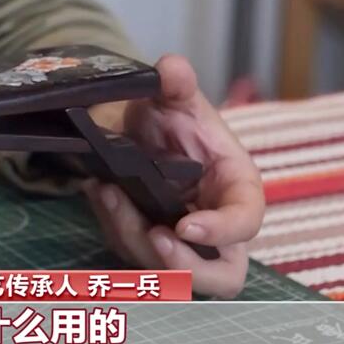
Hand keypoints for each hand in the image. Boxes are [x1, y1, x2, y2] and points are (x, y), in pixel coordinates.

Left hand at [84, 55, 264, 297]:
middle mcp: (213, 222)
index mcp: (235, 188)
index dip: (223, 231)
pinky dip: (110, 225)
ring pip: (162, 268)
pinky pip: (128, 251)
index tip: (186, 226)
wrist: (133, 125)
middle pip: (219, 274)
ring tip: (106, 191)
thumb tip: (171, 68)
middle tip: (154, 235)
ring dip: (130, 234)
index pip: (247, 222)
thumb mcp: (173, 97)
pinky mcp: (146, 242)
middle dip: (185, 266)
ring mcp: (180, 240)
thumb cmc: (168, 115)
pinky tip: (96, 190)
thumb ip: (176, 84)